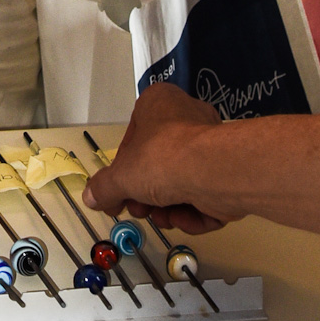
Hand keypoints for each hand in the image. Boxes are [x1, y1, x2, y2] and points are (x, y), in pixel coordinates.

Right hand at [82, 83, 231, 233]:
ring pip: (180, 183)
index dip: (122, 173)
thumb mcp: (121, 176)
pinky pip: (202, 193)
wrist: (214, 172)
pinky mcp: (227, 169)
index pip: (132, 140)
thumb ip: (104, 187)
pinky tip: (184, 216)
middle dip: (146, 195)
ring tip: (163, 216)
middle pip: (157, 165)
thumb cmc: (167, 157)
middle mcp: (186, 118)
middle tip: (139, 208)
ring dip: (168, 207)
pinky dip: (192, 211)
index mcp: (158, 104)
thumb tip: (93, 196)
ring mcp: (209, 145)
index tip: (115, 194)